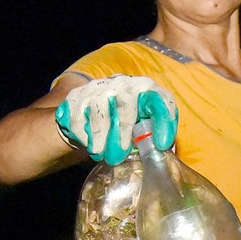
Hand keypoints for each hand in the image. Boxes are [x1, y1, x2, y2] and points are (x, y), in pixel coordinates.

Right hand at [55, 76, 177, 164]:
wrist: (93, 109)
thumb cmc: (127, 120)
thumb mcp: (145, 124)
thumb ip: (156, 135)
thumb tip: (163, 153)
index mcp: (146, 89)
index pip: (159, 100)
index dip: (164, 120)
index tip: (163, 144)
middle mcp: (123, 84)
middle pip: (124, 105)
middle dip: (122, 133)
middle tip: (119, 156)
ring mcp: (98, 88)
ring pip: (99, 112)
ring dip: (100, 137)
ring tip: (100, 154)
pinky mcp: (76, 97)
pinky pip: (79, 118)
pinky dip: (83, 135)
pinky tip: (89, 145)